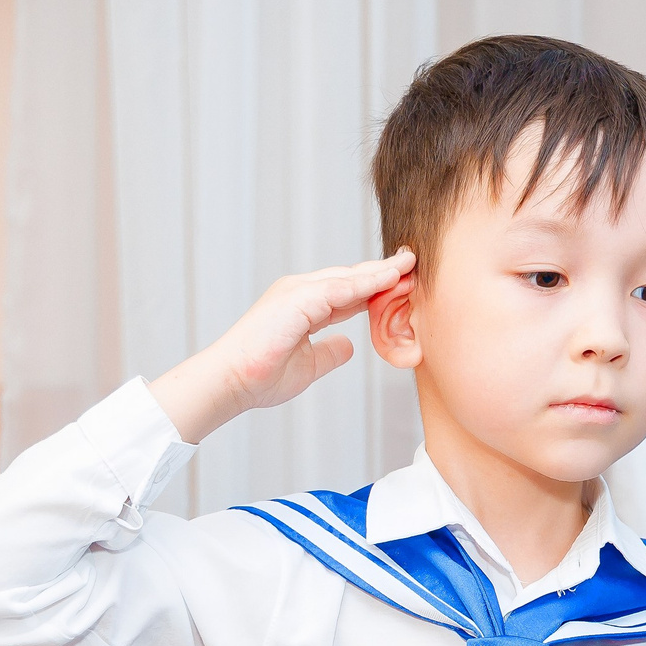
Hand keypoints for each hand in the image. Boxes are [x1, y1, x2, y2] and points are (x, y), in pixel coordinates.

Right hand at [148, 250, 416, 442]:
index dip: (375, 286)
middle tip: (414, 263)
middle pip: (351, 277)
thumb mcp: (308, 365)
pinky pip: (340, 287)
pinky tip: (390, 277)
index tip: (403, 282)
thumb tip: (349, 346)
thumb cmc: (260, 377)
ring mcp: (296, 291)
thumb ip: (329, 352)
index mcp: (302, 305)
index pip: (347, 291)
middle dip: (383, 271)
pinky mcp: (296, 298)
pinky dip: (366, 281)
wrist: (231, 382)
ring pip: (348, 277)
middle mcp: (300, 291)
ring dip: (380, 271)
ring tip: (410, 265)